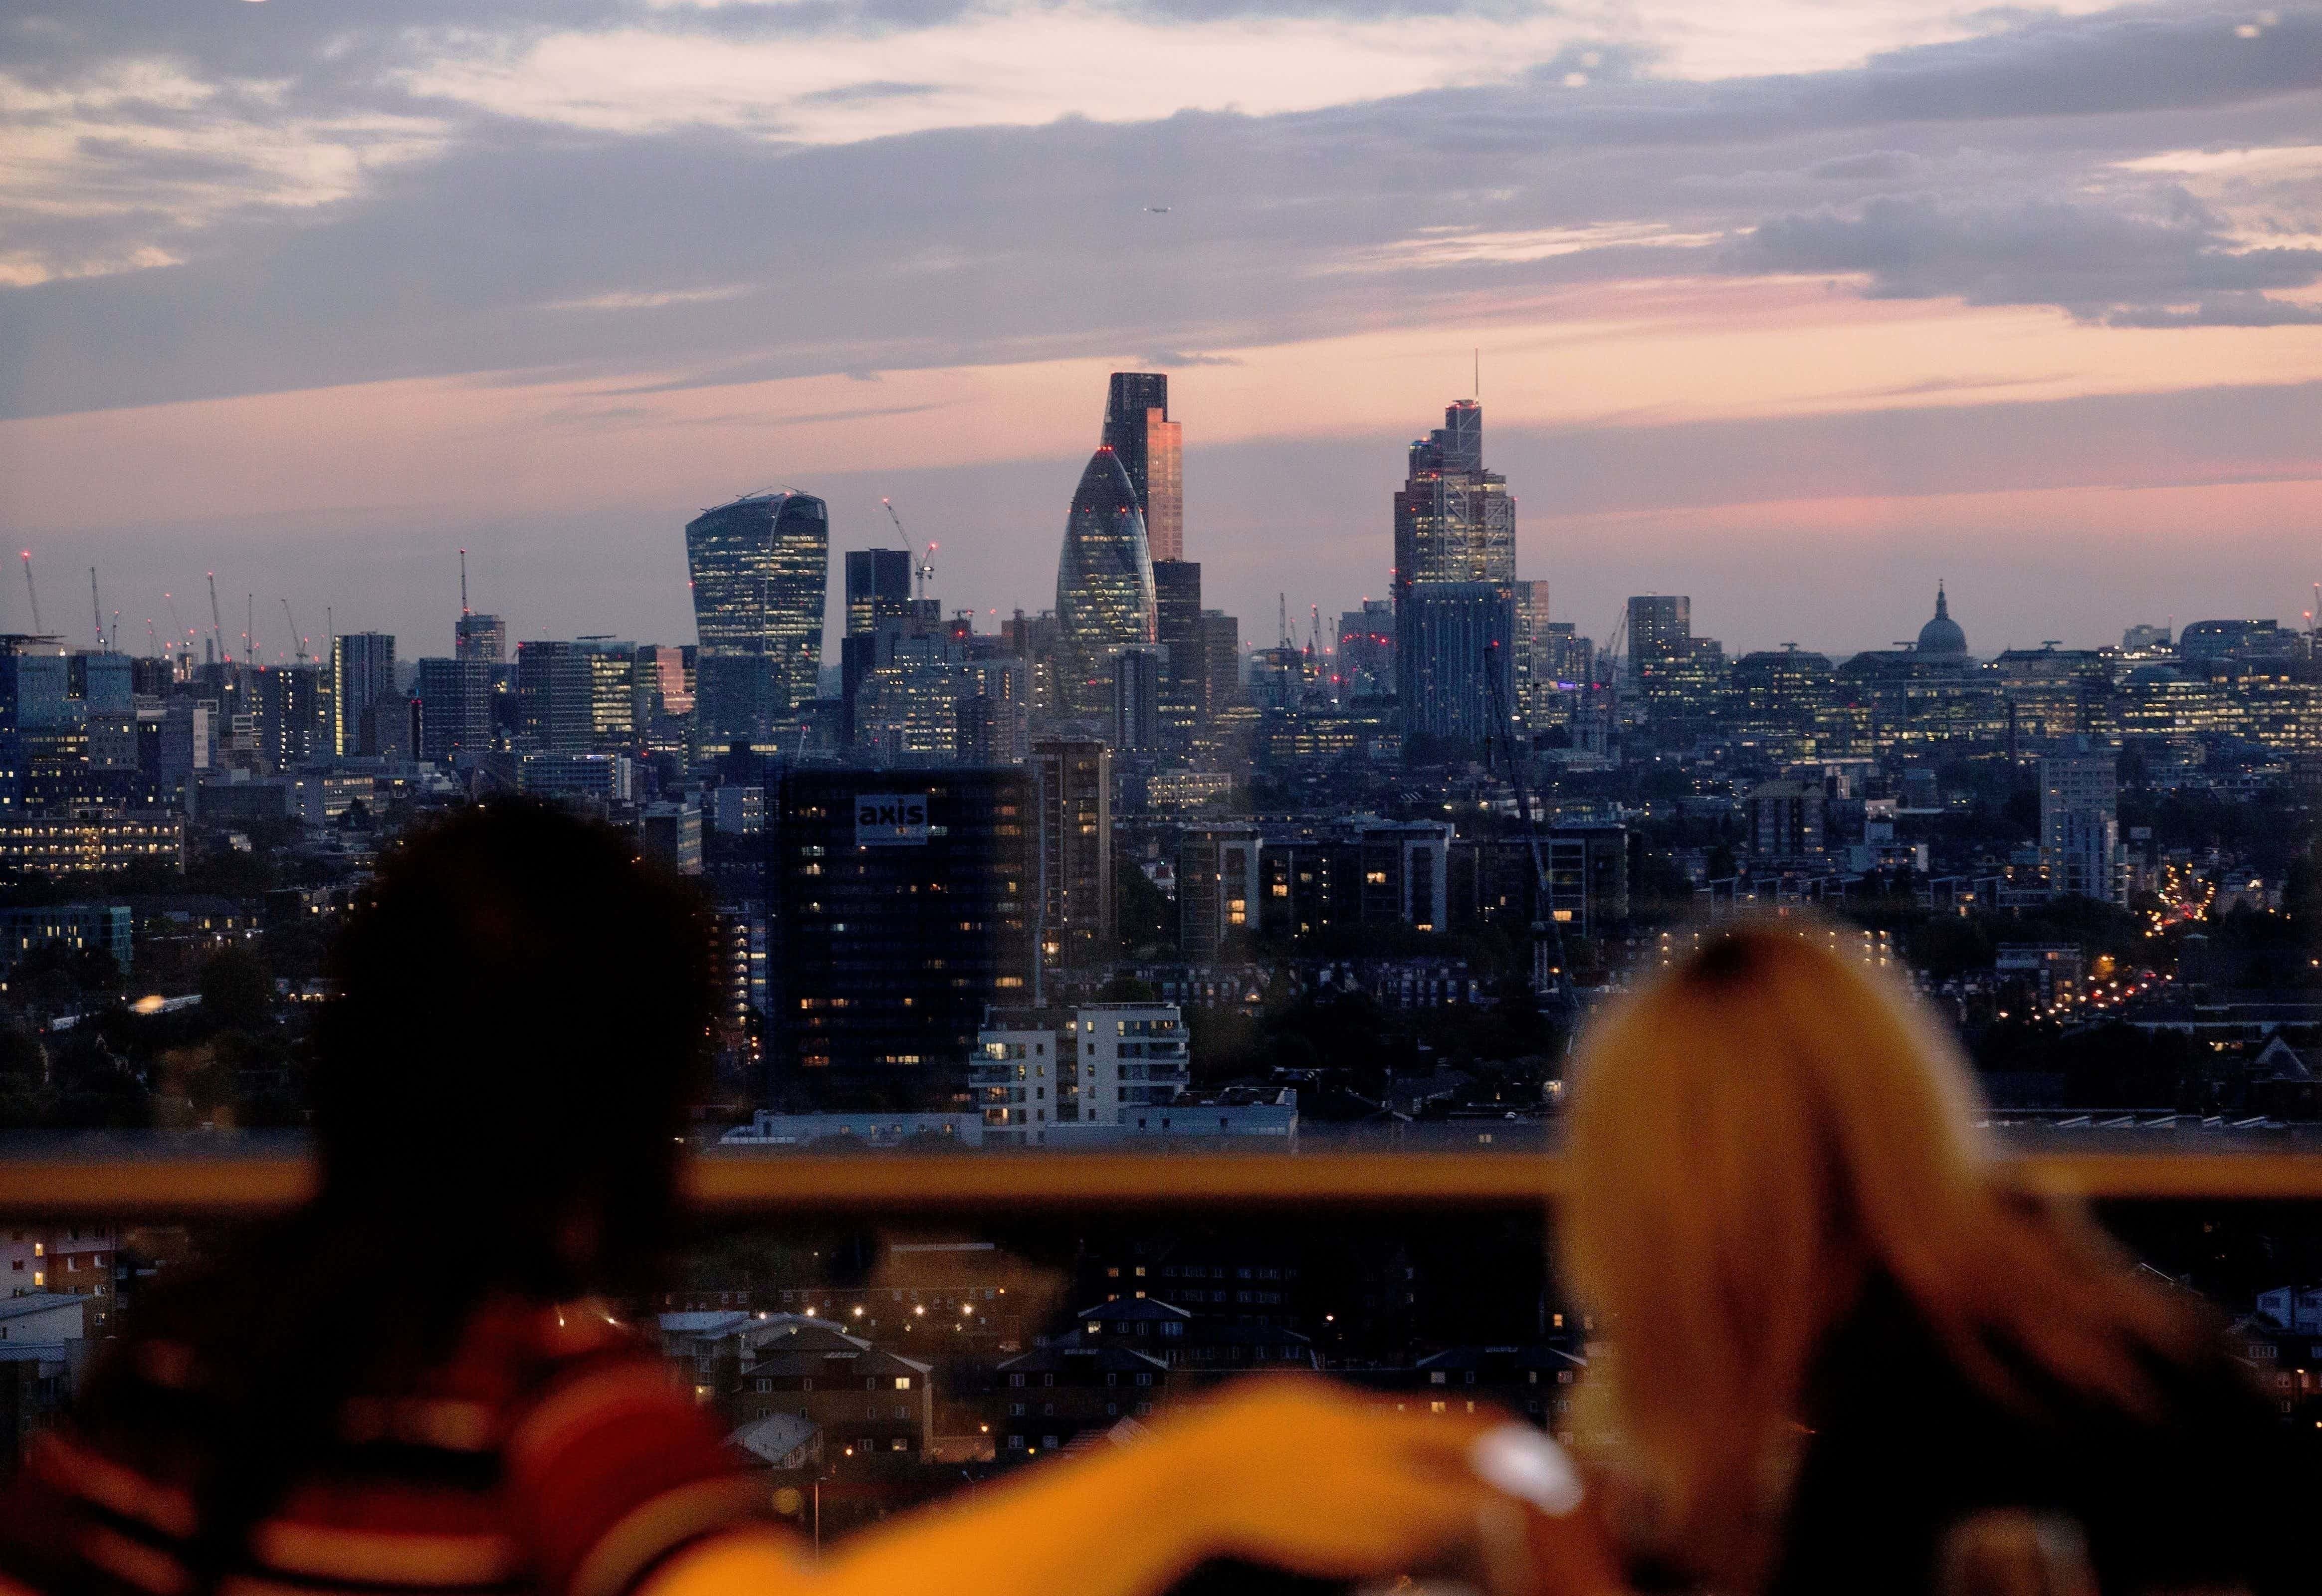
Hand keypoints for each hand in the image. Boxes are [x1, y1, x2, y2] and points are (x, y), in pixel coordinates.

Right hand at [1152, 1377, 1509, 1581]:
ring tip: (1461, 1489)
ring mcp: (1364, 1527)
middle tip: (1512, 1475)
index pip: (1464, 1437)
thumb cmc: (1250, 1430)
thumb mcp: (1318, 1399)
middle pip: (1469, 1494)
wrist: (1202, 1483)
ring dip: (1459, 1509)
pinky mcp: (1351, 1555)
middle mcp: (1375, 1484)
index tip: (1532, 1443)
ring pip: (1442, 1523)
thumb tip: (1419, 1421)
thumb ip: (1377, 1416)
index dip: (1507, 1441)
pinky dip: (1416, 1528)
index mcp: (1371, 1432)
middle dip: (1496, 1486)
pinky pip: (1405, 1543)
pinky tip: (1400, 1509)